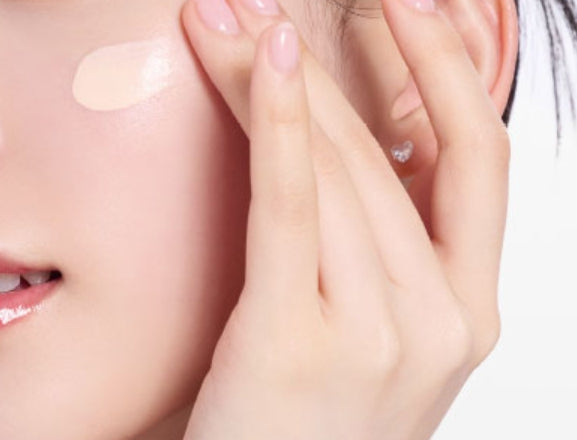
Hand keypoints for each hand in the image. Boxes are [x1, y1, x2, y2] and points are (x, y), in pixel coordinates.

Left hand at [180, 0, 509, 437]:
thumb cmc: (314, 418)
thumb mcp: (376, 330)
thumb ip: (387, 247)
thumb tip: (364, 144)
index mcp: (469, 312)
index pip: (480, 159)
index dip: (452, 70)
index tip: (414, 4)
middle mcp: (442, 321)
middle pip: (387, 155)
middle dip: (329, 64)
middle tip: (265, 3)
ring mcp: (380, 336)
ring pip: (337, 171)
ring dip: (281, 82)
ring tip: (232, 19)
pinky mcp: (297, 341)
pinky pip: (291, 208)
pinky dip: (276, 125)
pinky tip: (261, 59)